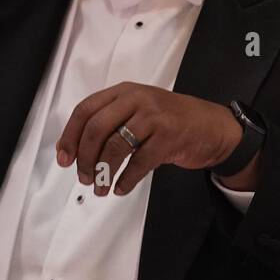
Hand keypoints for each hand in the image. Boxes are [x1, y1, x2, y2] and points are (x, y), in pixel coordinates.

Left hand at [55, 82, 242, 196]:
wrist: (214, 127)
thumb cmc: (174, 121)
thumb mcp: (141, 110)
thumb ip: (113, 122)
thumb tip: (77, 151)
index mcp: (125, 92)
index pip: (86, 111)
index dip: (70, 137)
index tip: (65, 158)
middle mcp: (138, 99)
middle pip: (96, 129)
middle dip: (86, 159)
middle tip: (85, 177)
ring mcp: (154, 117)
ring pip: (115, 147)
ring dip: (103, 172)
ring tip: (101, 187)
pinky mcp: (169, 136)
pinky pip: (138, 163)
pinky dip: (126, 180)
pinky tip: (121, 187)